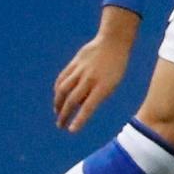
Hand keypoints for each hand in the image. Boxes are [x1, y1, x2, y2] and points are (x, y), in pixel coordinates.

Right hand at [53, 14, 136, 132]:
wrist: (113, 42)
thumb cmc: (116, 67)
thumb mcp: (112, 83)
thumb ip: (96, 95)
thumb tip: (78, 107)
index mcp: (103, 86)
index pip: (88, 107)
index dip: (79, 120)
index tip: (71, 131)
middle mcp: (90, 79)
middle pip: (72, 100)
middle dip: (64, 115)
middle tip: (60, 125)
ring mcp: (80, 70)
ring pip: (63, 89)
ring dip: (58, 103)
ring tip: (57, 112)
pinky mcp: (74, 63)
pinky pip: (62, 78)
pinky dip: (57, 89)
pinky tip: (57, 96)